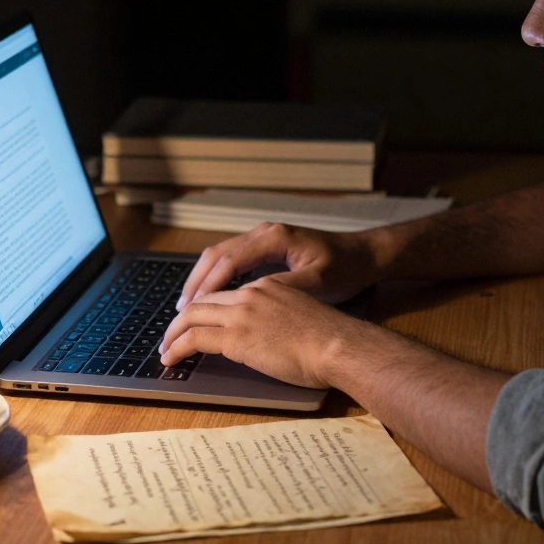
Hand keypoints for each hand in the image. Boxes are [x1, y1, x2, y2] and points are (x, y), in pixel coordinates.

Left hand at [159, 277, 368, 388]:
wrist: (338, 345)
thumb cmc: (332, 340)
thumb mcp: (303, 318)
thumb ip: (282, 320)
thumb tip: (272, 338)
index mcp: (269, 288)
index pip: (226, 294)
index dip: (206, 307)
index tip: (196, 320)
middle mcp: (251, 294)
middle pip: (204, 300)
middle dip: (182, 318)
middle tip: (172, 334)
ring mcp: (242, 314)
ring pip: (192, 316)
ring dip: (173, 333)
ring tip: (165, 349)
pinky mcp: (236, 336)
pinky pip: (194, 338)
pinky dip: (176, 347)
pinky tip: (171, 359)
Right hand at [177, 222, 382, 309]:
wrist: (364, 255)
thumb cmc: (345, 269)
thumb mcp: (318, 283)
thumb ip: (283, 289)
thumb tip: (249, 300)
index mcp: (274, 238)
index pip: (228, 262)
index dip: (207, 288)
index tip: (190, 310)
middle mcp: (264, 232)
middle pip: (216, 255)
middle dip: (196, 283)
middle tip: (179, 311)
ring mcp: (264, 237)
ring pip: (220, 255)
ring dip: (203, 280)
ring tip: (187, 306)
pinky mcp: (267, 246)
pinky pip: (232, 259)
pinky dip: (216, 276)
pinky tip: (210, 297)